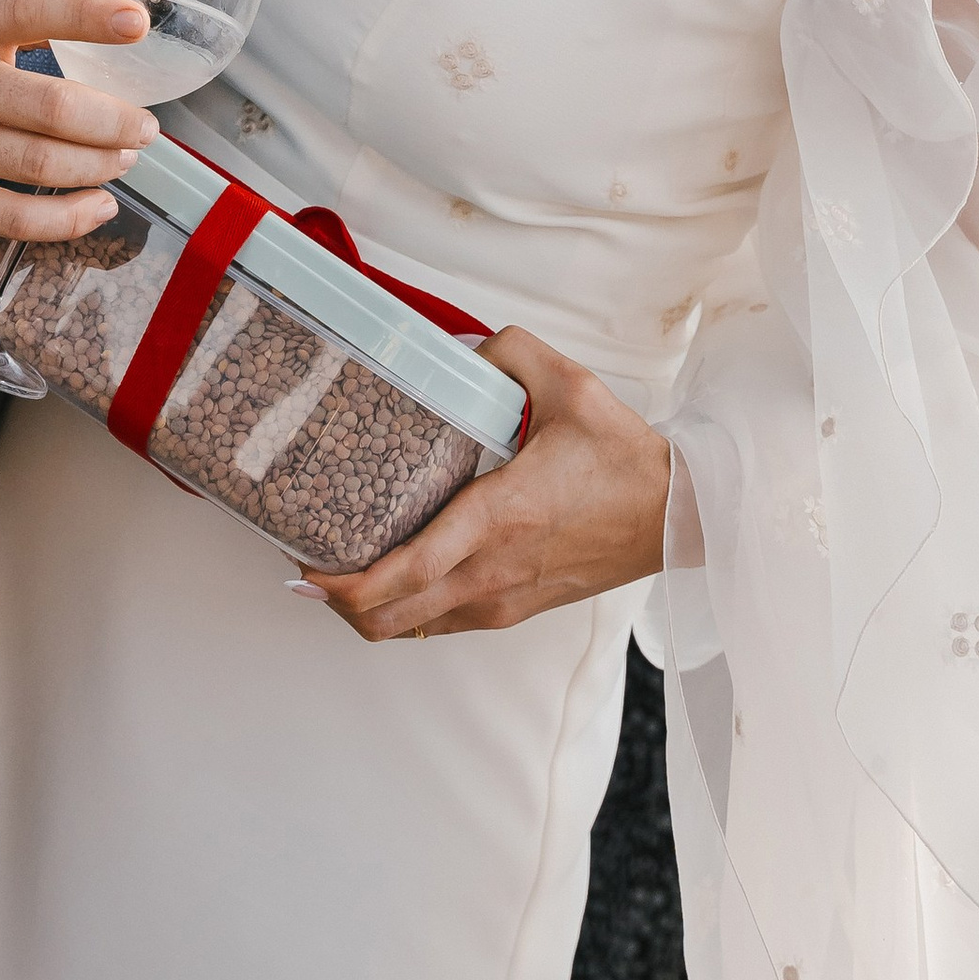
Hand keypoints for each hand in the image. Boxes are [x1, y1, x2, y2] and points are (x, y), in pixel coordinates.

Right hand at [0, 0, 158, 240]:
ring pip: (42, 164)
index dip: (87, 15)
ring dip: (100, 166)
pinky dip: (68, 218)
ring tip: (122, 159)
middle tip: (144, 126)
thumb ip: (18, 21)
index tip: (136, 21)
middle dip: (116, 121)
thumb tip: (112, 27)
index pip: (29, 9)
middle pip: (52, 106)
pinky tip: (97, 205)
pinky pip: (16, 218)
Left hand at [301, 326, 673, 639]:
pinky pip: (441, 625)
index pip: (407, 572)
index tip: (305, 567)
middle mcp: (492, 572)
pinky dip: (402, 613)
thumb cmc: (623, 457)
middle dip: (334, 602)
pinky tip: (389, 580)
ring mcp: (502, 599)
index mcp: (499, 519)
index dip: (345, 582)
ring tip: (335, 573)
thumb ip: (510, 353)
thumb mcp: (570, 383)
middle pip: (391, 617)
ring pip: (411, 630)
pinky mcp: (514, 610)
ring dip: (365, 611)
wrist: (675, 516)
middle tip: (302, 568)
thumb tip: (461, 349)